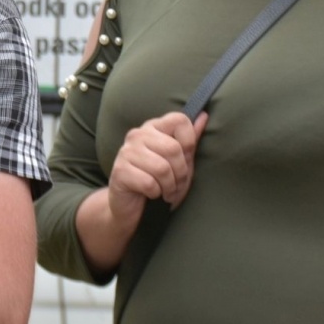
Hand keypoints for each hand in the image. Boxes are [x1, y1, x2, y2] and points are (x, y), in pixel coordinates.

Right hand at [107, 111, 206, 227]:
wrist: (131, 207)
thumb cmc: (159, 183)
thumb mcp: (180, 162)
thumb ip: (189, 140)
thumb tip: (204, 115)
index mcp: (154, 127)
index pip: (179, 120)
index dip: (189, 142)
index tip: (185, 158)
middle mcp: (138, 135)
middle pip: (173, 148)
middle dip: (181, 173)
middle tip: (177, 185)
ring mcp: (126, 151)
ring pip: (162, 168)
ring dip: (169, 187)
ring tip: (166, 192)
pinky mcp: (119, 171)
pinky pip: (149, 183)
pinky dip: (156, 193)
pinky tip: (151, 194)